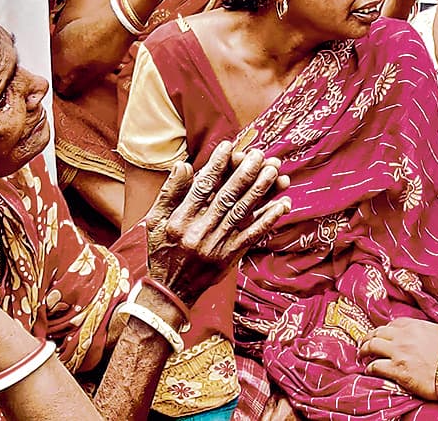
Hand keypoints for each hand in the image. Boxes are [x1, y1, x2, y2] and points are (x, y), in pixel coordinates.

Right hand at [141, 140, 291, 306]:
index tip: (229, 145)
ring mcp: (217, 245)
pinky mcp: (231, 256)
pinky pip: (253, 234)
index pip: (202, 187)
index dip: (216, 165)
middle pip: (227, 197)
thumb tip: (185, 164)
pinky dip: (269, 219)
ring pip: (243, 212)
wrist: (170, 292)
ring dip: (261, 190)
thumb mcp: (155, 221)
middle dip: (245, 173)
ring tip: (274, 171)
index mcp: (180, 220)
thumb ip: (169, 192)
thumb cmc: (162, 251)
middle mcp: (199, 232)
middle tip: (259, 154)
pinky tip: (282, 204)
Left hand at [360, 318, 437, 400]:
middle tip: (365, 342)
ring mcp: (398, 353)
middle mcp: (403, 337)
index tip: (382, 334)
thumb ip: (428, 329)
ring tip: (362, 353)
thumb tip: (426, 331)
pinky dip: (370, 367)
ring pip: (372, 346)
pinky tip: (369, 369)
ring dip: (365, 349)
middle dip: (369, 336)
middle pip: (378, 332)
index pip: (393, 324)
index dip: (385, 329)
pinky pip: (376, 366)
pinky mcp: (397, 370)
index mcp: (415, 326)